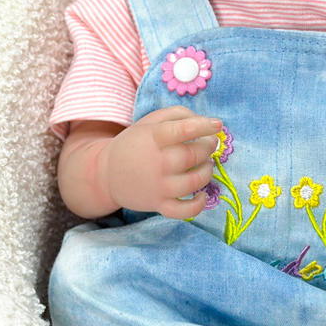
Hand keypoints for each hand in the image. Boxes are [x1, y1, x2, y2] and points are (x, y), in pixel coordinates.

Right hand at [105, 106, 222, 218]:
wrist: (107, 174)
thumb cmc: (136, 143)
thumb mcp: (150, 121)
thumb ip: (178, 114)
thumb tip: (205, 122)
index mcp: (153, 138)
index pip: (183, 130)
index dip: (204, 126)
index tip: (217, 124)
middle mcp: (156, 162)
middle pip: (192, 155)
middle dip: (208, 147)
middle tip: (210, 143)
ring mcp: (158, 186)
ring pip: (194, 181)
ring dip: (208, 171)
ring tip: (207, 163)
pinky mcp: (159, 205)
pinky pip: (184, 211)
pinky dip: (198, 205)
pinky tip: (203, 194)